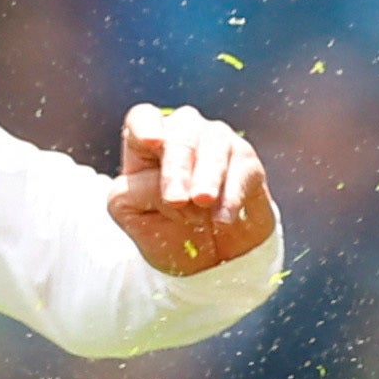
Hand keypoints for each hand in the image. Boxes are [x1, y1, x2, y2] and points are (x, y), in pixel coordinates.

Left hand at [105, 102, 273, 276]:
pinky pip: (242, 168)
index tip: (152, 143)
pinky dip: (232, 194)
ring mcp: (218, 143)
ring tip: (203, 202)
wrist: (212, 259)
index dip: (146, 126)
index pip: (143, 118)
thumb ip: (132, 193)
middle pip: (180, 133)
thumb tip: (156, 182)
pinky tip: (224, 218)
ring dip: (207, 175)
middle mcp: (184, 134)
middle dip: (177, 167)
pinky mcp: (246, 162)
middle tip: (176, 200)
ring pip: (214, 143)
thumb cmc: (168, 229)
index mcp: (147, 144)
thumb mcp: (133, 215)